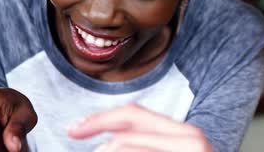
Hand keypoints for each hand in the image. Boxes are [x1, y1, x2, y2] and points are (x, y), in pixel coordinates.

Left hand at [68, 103, 212, 151]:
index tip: (73, 129)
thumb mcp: (172, 151)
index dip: (99, 119)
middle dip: (99, 151)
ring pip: (122, 151)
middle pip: (123, 140)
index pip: (133, 115)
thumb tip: (103, 143)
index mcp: (186, 134)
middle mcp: (190, 141)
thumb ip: (148, 143)